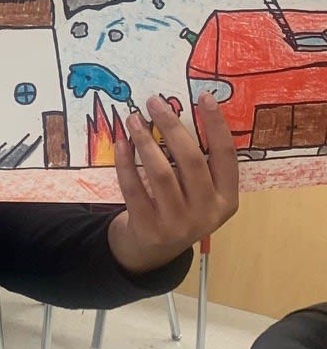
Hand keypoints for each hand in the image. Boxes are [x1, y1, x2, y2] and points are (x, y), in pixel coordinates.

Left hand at [107, 93, 238, 275]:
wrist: (151, 251)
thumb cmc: (177, 209)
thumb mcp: (199, 193)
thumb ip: (199, 164)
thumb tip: (181, 113)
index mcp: (227, 200)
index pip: (227, 156)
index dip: (217, 125)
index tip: (205, 97)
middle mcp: (207, 214)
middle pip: (192, 161)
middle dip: (173, 127)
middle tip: (155, 102)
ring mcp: (178, 224)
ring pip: (162, 173)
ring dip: (146, 141)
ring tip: (134, 119)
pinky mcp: (148, 228)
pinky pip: (134, 189)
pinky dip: (126, 164)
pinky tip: (121, 144)